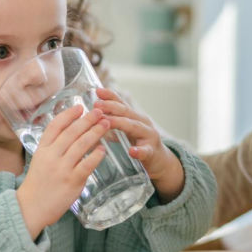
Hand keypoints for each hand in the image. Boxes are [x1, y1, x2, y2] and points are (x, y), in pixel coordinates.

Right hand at [16, 104, 110, 237]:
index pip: (55, 126)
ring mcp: (62, 169)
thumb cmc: (38, 184)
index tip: (80, 107)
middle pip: (71, 132)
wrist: (31, 208)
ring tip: (106, 124)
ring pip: (81, 145)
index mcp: (42, 150)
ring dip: (96, 132)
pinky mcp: (72, 181)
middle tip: (100, 111)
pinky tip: (103, 149)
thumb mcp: (40, 161)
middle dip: (87, 120)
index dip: (68, 115)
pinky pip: (87, 165)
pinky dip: (96, 155)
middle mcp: (51, 156)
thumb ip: (53, 147)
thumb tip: (71, 132)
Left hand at [94, 87, 184, 201]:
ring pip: (134, 127)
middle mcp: (143, 122)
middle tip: (96, 105)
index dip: (110, 96)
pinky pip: (145, 151)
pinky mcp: (152, 152)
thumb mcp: (127, 130)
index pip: (121, 103)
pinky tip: (132, 151)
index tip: (97, 90)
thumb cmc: (139, 144)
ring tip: (107, 122)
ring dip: (120, 123)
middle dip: (111, 107)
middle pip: (126, 112)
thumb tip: (92, 117)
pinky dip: (138, 151)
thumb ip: (113, 123)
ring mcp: (149, 136)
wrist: (159, 161)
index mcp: (134, 117)